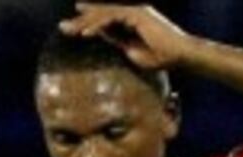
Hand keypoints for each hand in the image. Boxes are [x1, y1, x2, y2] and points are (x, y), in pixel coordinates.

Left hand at [59, 3, 197, 70]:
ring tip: (70, 30)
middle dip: (82, 20)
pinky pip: (112, 17)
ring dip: (86, 22)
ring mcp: (135, 12)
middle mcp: (133, 13)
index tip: (73, 29)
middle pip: (102, 14)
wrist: (180, 55)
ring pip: (105, 13)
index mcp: (132, 22)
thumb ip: (120, 43)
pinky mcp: (137, 14)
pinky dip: (98, 25)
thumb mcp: (133, 52)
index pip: (106, 21)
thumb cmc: (162, 58)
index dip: (89, 23)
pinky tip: (85, 34)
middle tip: (63, 26)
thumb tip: (106, 40)